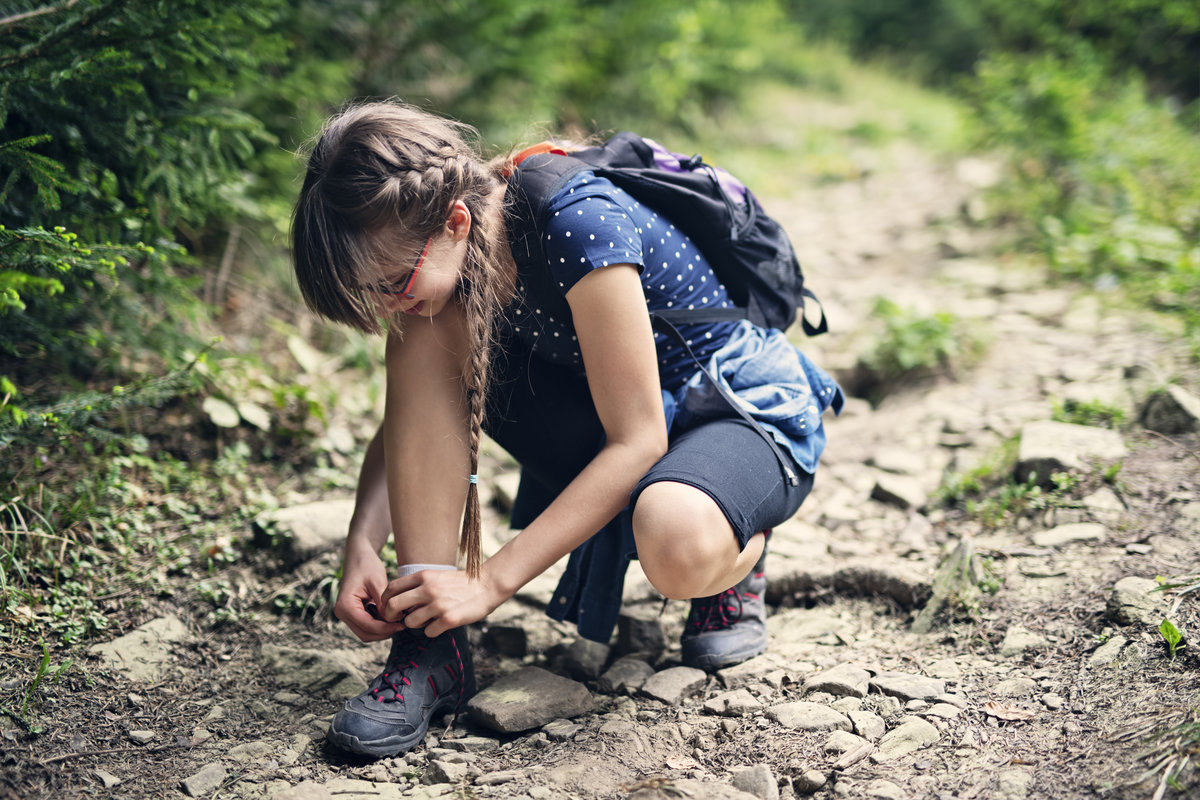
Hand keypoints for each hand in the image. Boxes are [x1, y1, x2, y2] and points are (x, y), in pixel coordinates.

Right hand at [333, 543, 404, 641]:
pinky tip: (391, 616)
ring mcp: (346, 615)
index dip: (386, 629)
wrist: (358, 556)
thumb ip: (384, 603)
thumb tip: (394, 620)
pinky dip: (379, 625)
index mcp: (345, 605)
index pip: (367, 626)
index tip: (403, 624)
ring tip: (399, 620)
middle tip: (403, 624)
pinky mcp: (353, 614)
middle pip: (365, 634)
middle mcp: (342, 613)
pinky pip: (366, 626)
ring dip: (382, 630)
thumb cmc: (367, 565)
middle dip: (384, 632)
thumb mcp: (377, 582)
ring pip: (366, 633)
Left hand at [380, 567, 506, 637]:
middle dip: (392, 616)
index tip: (389, 608)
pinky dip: (432, 631)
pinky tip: (441, 625)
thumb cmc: (461, 583)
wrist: (488, 585)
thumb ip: (419, 584)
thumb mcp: (437, 576)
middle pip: (393, 605)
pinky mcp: (449, 619)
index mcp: (424, 576)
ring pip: (410, 622)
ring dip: (416, 625)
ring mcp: (438, 604)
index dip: (385, 600)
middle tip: (398, 620)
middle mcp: (428, 589)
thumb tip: (399, 598)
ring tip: (427, 621)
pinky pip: (428, 632)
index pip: (391, 587)